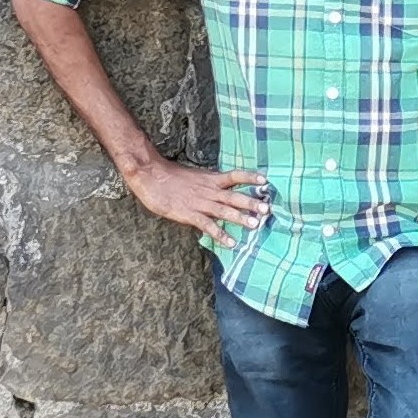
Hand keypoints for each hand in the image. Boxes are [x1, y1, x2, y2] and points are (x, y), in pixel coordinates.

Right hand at [124, 155, 268, 247]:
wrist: (150, 175)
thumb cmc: (168, 176)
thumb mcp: (192, 177)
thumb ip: (206, 183)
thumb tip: (218, 188)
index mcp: (210, 179)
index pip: (234, 176)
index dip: (250, 178)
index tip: (265, 181)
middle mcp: (209, 190)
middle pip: (234, 196)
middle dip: (251, 202)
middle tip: (267, 209)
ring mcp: (200, 203)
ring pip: (224, 210)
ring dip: (240, 218)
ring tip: (255, 224)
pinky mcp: (189, 214)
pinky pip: (208, 225)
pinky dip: (220, 234)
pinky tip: (230, 242)